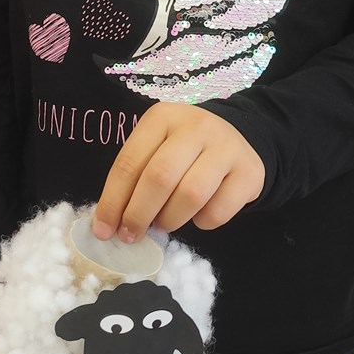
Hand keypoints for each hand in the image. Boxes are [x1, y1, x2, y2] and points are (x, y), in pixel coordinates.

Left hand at [94, 104, 264, 240]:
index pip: (129, 163)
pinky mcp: (250, 172)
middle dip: (138, 214)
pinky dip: (201, 222)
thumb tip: (109, 223)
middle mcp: (196, 127)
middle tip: (130, 235)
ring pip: (190, 195)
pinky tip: (197, 215)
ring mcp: (226, 147)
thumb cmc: (183, 150)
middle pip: (159, 177)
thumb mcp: (156, 148)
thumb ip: (135, 178)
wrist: (237, 138)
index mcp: (162, 117)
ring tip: (164, 224)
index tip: (103, 230)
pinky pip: (218, 211)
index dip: (112, 201)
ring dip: (170, 219)